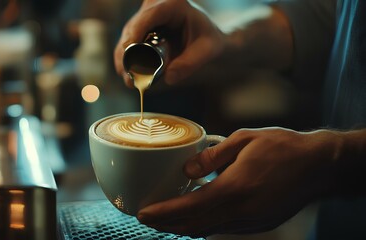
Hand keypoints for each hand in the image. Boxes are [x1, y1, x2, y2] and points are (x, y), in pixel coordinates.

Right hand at [114, 0, 224, 86]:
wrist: (206, 39)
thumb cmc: (208, 40)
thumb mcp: (207, 51)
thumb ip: (190, 63)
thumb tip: (168, 78)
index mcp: (174, 4)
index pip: (150, 15)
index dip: (136, 30)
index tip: (129, 48)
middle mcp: (155, 5)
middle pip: (133, 27)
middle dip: (127, 51)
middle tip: (129, 76)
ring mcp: (144, 17)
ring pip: (126, 36)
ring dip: (124, 58)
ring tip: (130, 80)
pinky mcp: (139, 28)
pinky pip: (126, 43)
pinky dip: (124, 59)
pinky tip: (125, 74)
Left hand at [137, 127, 342, 236]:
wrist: (318, 166)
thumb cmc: (283, 148)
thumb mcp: (244, 140)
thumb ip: (212, 156)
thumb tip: (186, 169)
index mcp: (235, 189)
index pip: (188, 208)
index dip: (162, 213)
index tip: (143, 213)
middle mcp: (241, 212)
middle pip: (193, 226)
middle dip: (165, 225)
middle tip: (146, 218)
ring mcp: (250, 222)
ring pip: (207, 231)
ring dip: (182, 228)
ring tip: (163, 220)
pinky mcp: (257, 224)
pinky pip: (222, 229)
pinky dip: (201, 226)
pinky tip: (193, 218)